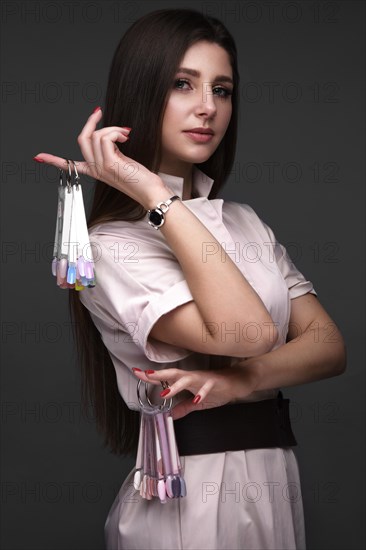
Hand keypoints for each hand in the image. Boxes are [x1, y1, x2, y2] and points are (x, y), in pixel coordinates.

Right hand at [33, 107, 167, 209]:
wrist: (150, 193)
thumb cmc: (141, 179)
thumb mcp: (122, 162)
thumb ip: (112, 150)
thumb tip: (111, 135)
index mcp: (96, 171)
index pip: (70, 165)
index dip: (53, 160)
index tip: (39, 157)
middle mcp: (96, 170)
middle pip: (81, 139)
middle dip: (90, 121)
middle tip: (99, 111)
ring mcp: (102, 168)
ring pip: (96, 136)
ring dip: (112, 128)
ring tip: (125, 134)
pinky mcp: (111, 164)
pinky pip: (105, 138)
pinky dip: (116, 132)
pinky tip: (125, 137)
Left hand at [131, 365, 259, 419]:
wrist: (237, 382)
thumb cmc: (217, 389)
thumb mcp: (198, 403)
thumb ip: (184, 407)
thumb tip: (171, 415)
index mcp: (186, 381)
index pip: (165, 377)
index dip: (151, 376)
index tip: (136, 373)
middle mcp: (192, 377)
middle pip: (172, 374)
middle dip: (157, 375)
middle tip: (143, 375)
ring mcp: (203, 379)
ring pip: (188, 379)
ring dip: (176, 386)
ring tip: (165, 392)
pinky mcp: (215, 383)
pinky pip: (207, 388)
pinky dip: (202, 393)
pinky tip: (197, 399)